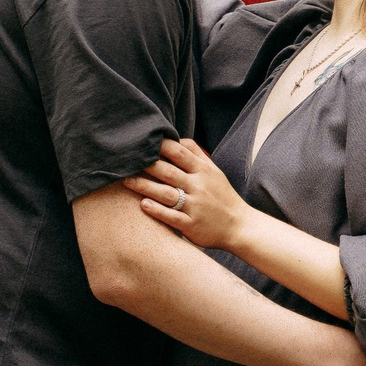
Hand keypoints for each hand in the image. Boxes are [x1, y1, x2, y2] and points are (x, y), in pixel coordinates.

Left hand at [124, 138, 248, 250]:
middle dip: (146, 165)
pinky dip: (157, 210)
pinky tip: (143, 204)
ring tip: (127, 181)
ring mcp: (195, 206)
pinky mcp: (191, 225)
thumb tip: (178, 139)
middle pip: (168, 172)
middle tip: (126, 161)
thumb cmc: (223, 197)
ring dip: (145, 186)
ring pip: (166, 194)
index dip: (160, 146)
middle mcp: (198, 187)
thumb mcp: (214, 172)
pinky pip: (171, 217)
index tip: (143, 142)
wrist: (239, 226)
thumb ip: (196, 155)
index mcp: (203, 171)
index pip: (180, 153)